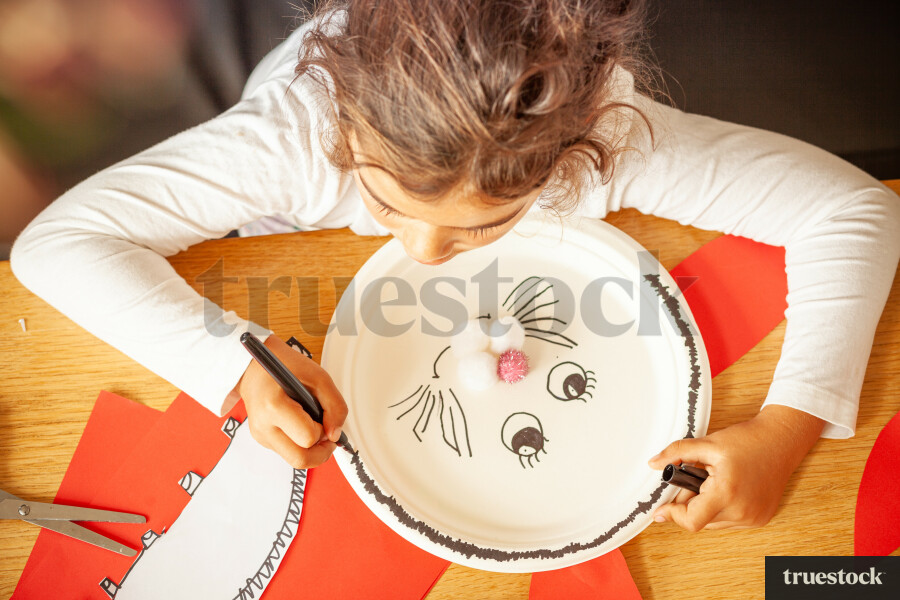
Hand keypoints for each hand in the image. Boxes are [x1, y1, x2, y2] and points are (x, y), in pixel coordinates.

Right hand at [238, 334, 347, 468]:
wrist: (252, 365)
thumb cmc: (283, 365)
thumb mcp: (317, 377)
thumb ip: (334, 405)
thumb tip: (336, 433)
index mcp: (273, 406)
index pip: (308, 438)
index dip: (323, 431)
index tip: (326, 420)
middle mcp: (263, 426)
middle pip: (299, 460)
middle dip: (320, 452)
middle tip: (327, 436)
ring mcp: (260, 435)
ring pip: (294, 460)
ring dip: (310, 449)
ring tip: (313, 426)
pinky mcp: (261, 438)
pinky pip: (287, 451)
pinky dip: (299, 443)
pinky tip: (300, 424)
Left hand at [647, 405, 823, 530]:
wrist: (781, 441)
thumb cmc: (749, 441)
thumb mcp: (708, 443)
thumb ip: (677, 452)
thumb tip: (654, 463)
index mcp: (727, 493)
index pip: (691, 521)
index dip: (673, 515)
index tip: (662, 509)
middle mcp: (742, 511)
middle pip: (700, 520)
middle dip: (690, 503)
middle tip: (695, 478)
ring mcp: (753, 518)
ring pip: (714, 522)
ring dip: (706, 507)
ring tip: (714, 480)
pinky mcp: (760, 519)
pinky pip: (730, 520)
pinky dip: (722, 508)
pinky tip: (727, 488)